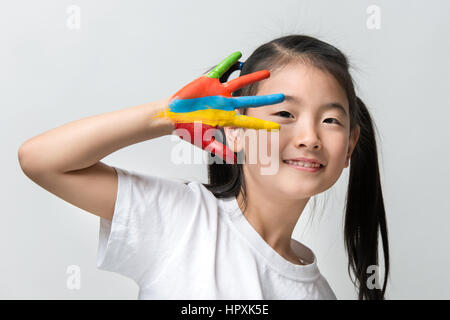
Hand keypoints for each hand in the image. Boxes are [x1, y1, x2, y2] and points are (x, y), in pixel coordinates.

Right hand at [155, 51, 283, 163]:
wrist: (172, 116)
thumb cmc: (187, 129)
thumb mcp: (205, 141)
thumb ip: (219, 149)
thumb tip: (233, 161)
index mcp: (225, 118)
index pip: (248, 122)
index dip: (262, 124)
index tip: (276, 126)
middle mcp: (225, 104)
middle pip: (249, 101)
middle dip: (266, 100)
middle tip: (282, 97)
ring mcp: (218, 92)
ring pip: (239, 83)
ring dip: (253, 77)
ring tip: (268, 72)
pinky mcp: (208, 81)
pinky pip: (221, 70)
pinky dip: (229, 63)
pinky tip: (239, 56)